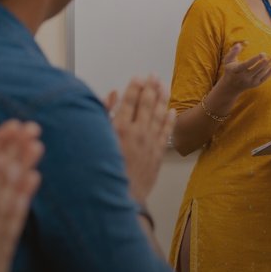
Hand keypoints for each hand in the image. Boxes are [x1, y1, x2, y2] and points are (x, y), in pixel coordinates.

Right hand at [105, 76, 174, 204]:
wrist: (119, 196)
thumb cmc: (103, 169)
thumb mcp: (98, 139)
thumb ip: (104, 115)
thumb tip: (112, 95)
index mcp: (120, 128)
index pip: (130, 101)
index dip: (135, 87)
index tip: (139, 77)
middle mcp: (137, 132)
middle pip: (147, 104)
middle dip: (151, 87)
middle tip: (154, 75)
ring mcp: (149, 143)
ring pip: (159, 115)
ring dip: (162, 99)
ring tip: (165, 86)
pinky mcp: (157, 154)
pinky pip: (166, 133)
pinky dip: (169, 121)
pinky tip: (172, 111)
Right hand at [215, 42, 270, 102]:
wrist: (231, 86)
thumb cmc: (230, 70)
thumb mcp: (228, 60)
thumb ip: (233, 52)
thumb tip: (239, 44)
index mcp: (236, 70)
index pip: (246, 65)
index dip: (255, 60)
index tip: (263, 54)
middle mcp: (244, 77)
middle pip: (256, 70)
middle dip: (264, 62)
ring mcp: (251, 82)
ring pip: (262, 73)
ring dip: (270, 65)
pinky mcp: (256, 84)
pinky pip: (265, 77)